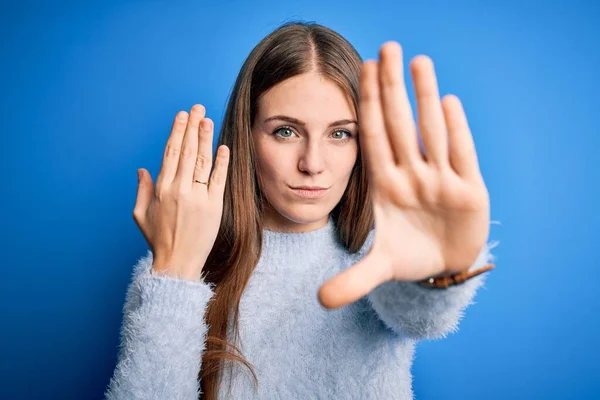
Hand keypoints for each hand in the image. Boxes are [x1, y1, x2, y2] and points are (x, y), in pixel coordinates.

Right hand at [133, 104, 229, 280]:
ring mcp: (198, 197)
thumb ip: (142, 190)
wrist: (177, 263)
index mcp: (162, 188)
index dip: (177, 132)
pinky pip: (219, 180)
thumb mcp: (141, 214)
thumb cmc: (159, 240)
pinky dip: (222, 163)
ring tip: (208, 120)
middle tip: (198, 108)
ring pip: (202, 161)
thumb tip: (142, 169)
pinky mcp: (214, 206)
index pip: (171, 152)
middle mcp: (179, 189)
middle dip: (192, 127)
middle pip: (188, 151)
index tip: (182, 116)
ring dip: (206, 138)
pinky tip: (224, 147)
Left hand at [318, 42, 489, 308]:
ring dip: (424, 96)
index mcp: (386, 186)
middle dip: (391, 88)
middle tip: (385, 47)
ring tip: (417, 60)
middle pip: (400, 124)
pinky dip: (455, 129)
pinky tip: (447, 101)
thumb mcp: (380, 267)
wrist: (445, 266)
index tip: (359, 72)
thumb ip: (353, 280)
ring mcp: (440, 180)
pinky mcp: (469, 190)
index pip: (374, 138)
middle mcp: (412, 175)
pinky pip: (461, 154)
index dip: (367, 107)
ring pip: (431, 131)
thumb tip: (319, 301)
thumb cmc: (411, 256)